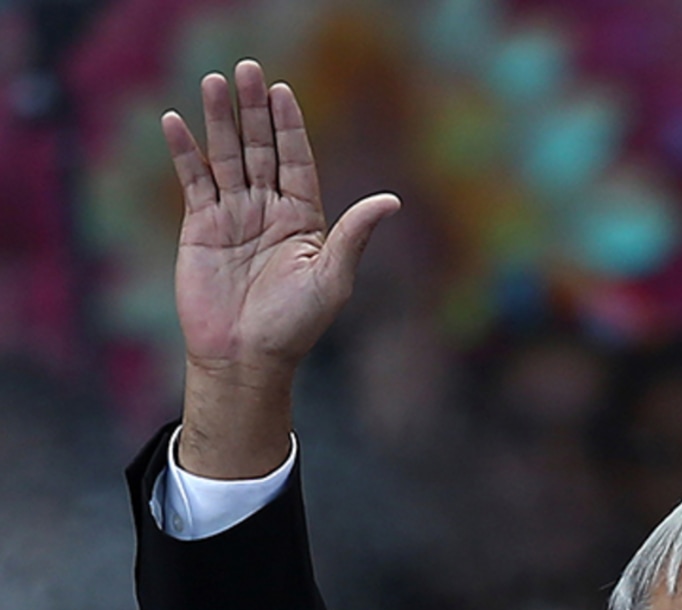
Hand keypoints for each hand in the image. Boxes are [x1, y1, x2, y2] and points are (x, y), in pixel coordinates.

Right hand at [162, 61, 398, 472]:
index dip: (290, 126)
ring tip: (214, 81)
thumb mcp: (332, 278)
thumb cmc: (295, 324)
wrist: (246, 356)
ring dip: (219, 120)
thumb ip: (355, 235)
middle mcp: (269, 209)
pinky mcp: (201, 227)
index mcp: (304, 218)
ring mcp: (234, 215)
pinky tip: (176, 121)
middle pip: (260, 148)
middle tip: (248, 69)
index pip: (297, 159)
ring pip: (226, 157)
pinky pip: (193, 181)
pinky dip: (183, 152)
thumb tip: (392, 201)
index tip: (283, 91)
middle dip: (254, 110)